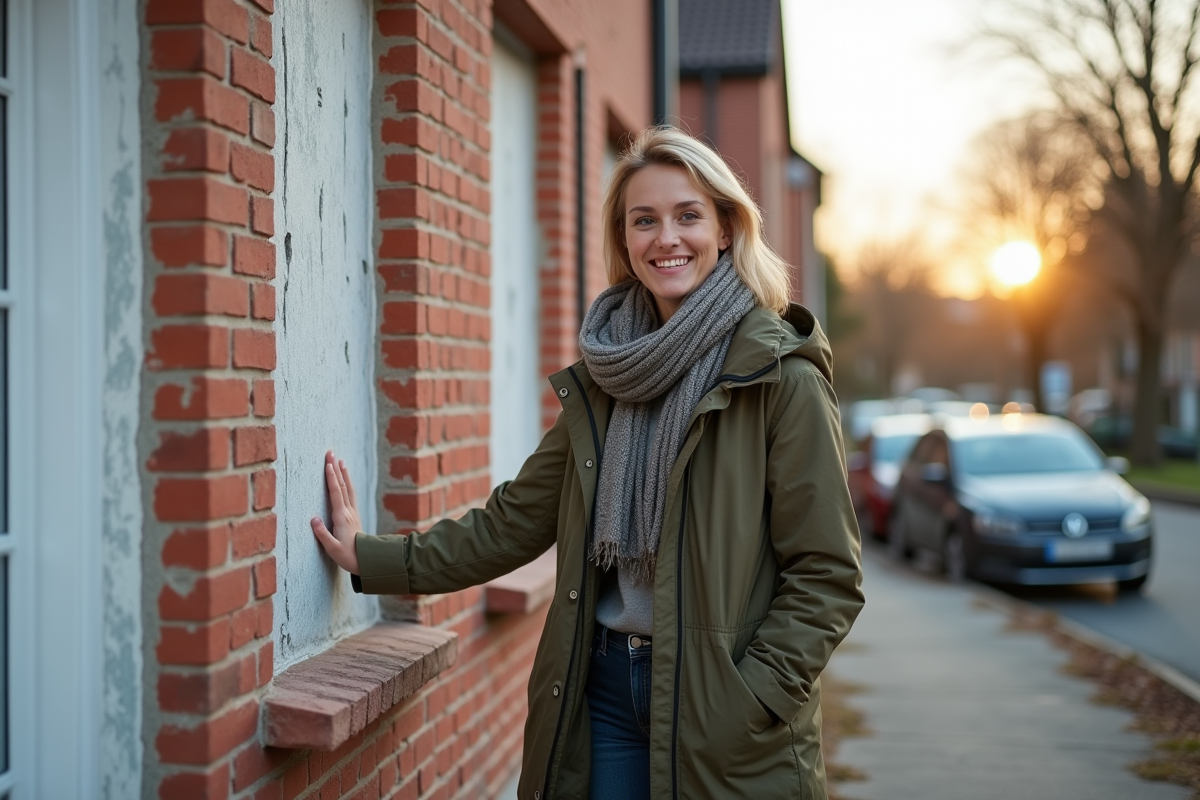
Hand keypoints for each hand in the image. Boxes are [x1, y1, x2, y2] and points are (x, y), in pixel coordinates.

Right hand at [310, 449, 361, 574]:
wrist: (365, 560)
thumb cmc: (347, 556)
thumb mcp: (332, 548)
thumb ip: (322, 534)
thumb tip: (312, 519)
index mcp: (341, 518)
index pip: (336, 493)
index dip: (331, 478)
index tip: (328, 464)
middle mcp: (348, 512)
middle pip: (342, 486)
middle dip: (336, 469)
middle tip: (331, 453)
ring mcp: (352, 513)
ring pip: (348, 489)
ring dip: (344, 474)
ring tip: (340, 460)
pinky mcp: (354, 516)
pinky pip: (350, 495)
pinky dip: (348, 484)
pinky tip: (346, 479)